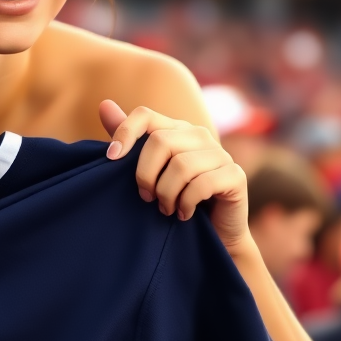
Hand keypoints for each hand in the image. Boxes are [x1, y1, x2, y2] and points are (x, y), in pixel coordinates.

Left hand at [99, 100, 249, 254]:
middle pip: (160, 141)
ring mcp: (221, 154)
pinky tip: (183, 214)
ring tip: (166, 209)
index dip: (125, 133)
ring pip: (181, 166)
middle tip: (146, 197)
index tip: (111, 159)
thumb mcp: (147, 170)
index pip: (145, 115)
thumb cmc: (174, 199)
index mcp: (176, 130)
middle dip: (145, 175)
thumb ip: (129, 139)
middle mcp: (200, 136)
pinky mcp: (235, 176)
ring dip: (166, 195)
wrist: (211, 235)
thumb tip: (104, 105)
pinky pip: (202, 184)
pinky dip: (186, 204)